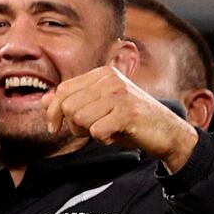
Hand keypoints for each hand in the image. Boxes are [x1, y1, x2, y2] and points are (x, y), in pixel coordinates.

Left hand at [45, 65, 199, 171]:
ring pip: (80, 119)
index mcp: (104, 73)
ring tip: (108, 131)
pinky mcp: (128, 113)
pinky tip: (118, 135)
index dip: (53, 110)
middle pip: (68, 105)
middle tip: (92, 131)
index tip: (54, 127)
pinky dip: (104, 140)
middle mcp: (111, 80)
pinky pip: (97, 132)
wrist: (169, 132)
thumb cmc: (133, 121)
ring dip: (90, 133)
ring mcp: (120, 95)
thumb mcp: (102, 107)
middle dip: (74, 125)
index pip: (63, 90)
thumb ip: (75, 101)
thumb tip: (44, 101)